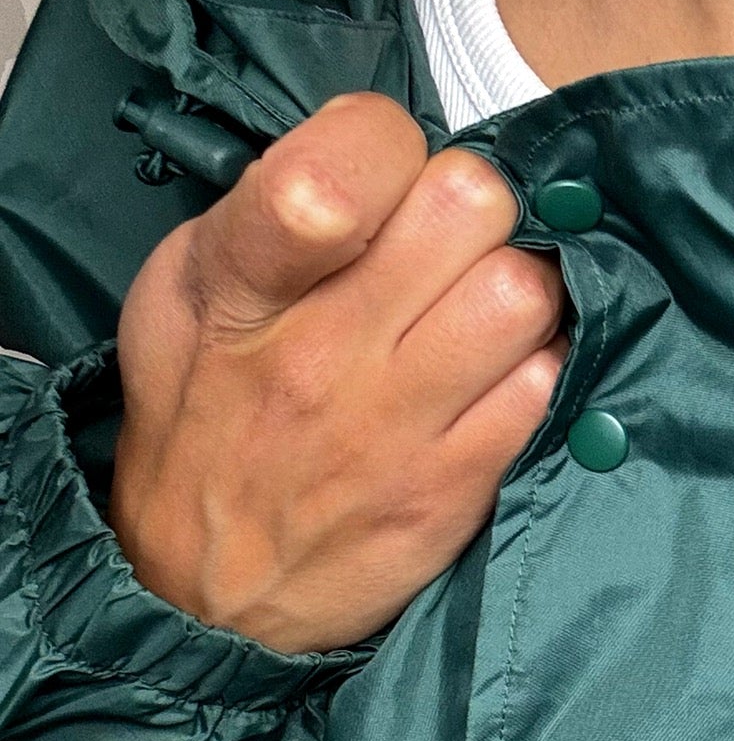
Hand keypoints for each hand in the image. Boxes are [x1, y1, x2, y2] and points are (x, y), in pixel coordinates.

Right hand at [109, 94, 565, 654]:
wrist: (205, 596)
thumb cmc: (203, 422)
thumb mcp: (182, 300)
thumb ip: (264, 211)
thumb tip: (374, 156)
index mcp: (239, 286)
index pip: (340, 166)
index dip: (389, 144)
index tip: (391, 175)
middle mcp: (319, 353)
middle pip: (470, 204)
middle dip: (474, 208)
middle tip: (452, 246)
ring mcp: (393, 426)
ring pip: (524, 291)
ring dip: (519, 287)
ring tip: (481, 314)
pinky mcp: (452, 489)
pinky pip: (544, 385)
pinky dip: (540, 367)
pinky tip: (501, 377)